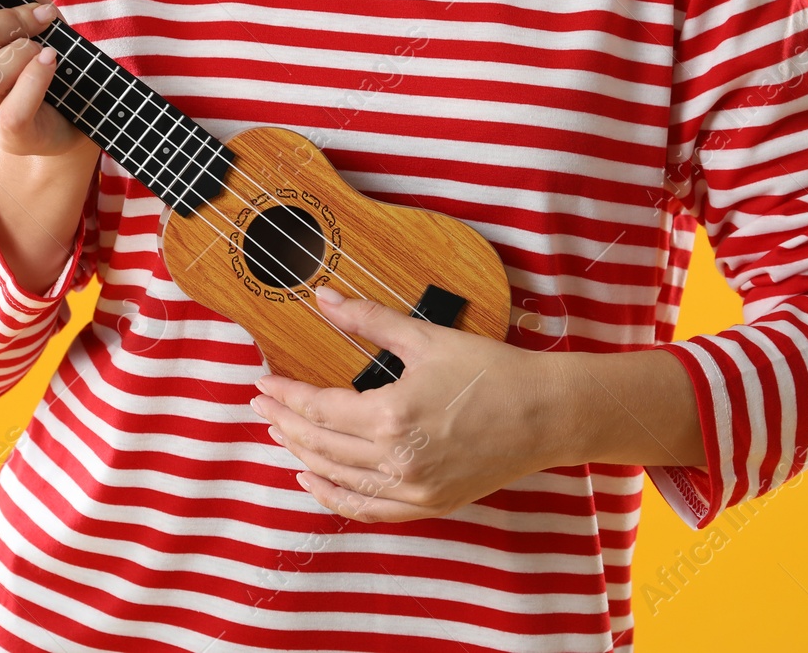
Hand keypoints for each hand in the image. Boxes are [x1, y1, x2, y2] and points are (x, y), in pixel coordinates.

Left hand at [250, 286, 569, 522]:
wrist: (546, 413)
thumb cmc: (491, 371)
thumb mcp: (426, 338)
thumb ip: (369, 320)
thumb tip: (325, 298)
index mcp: (391, 416)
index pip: (318, 409)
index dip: (285, 395)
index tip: (263, 383)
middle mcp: (397, 460)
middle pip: (319, 445)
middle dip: (284, 423)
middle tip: (261, 405)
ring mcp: (413, 489)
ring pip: (337, 479)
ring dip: (302, 456)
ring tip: (280, 434)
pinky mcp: (429, 505)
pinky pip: (367, 509)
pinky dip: (334, 496)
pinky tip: (313, 479)